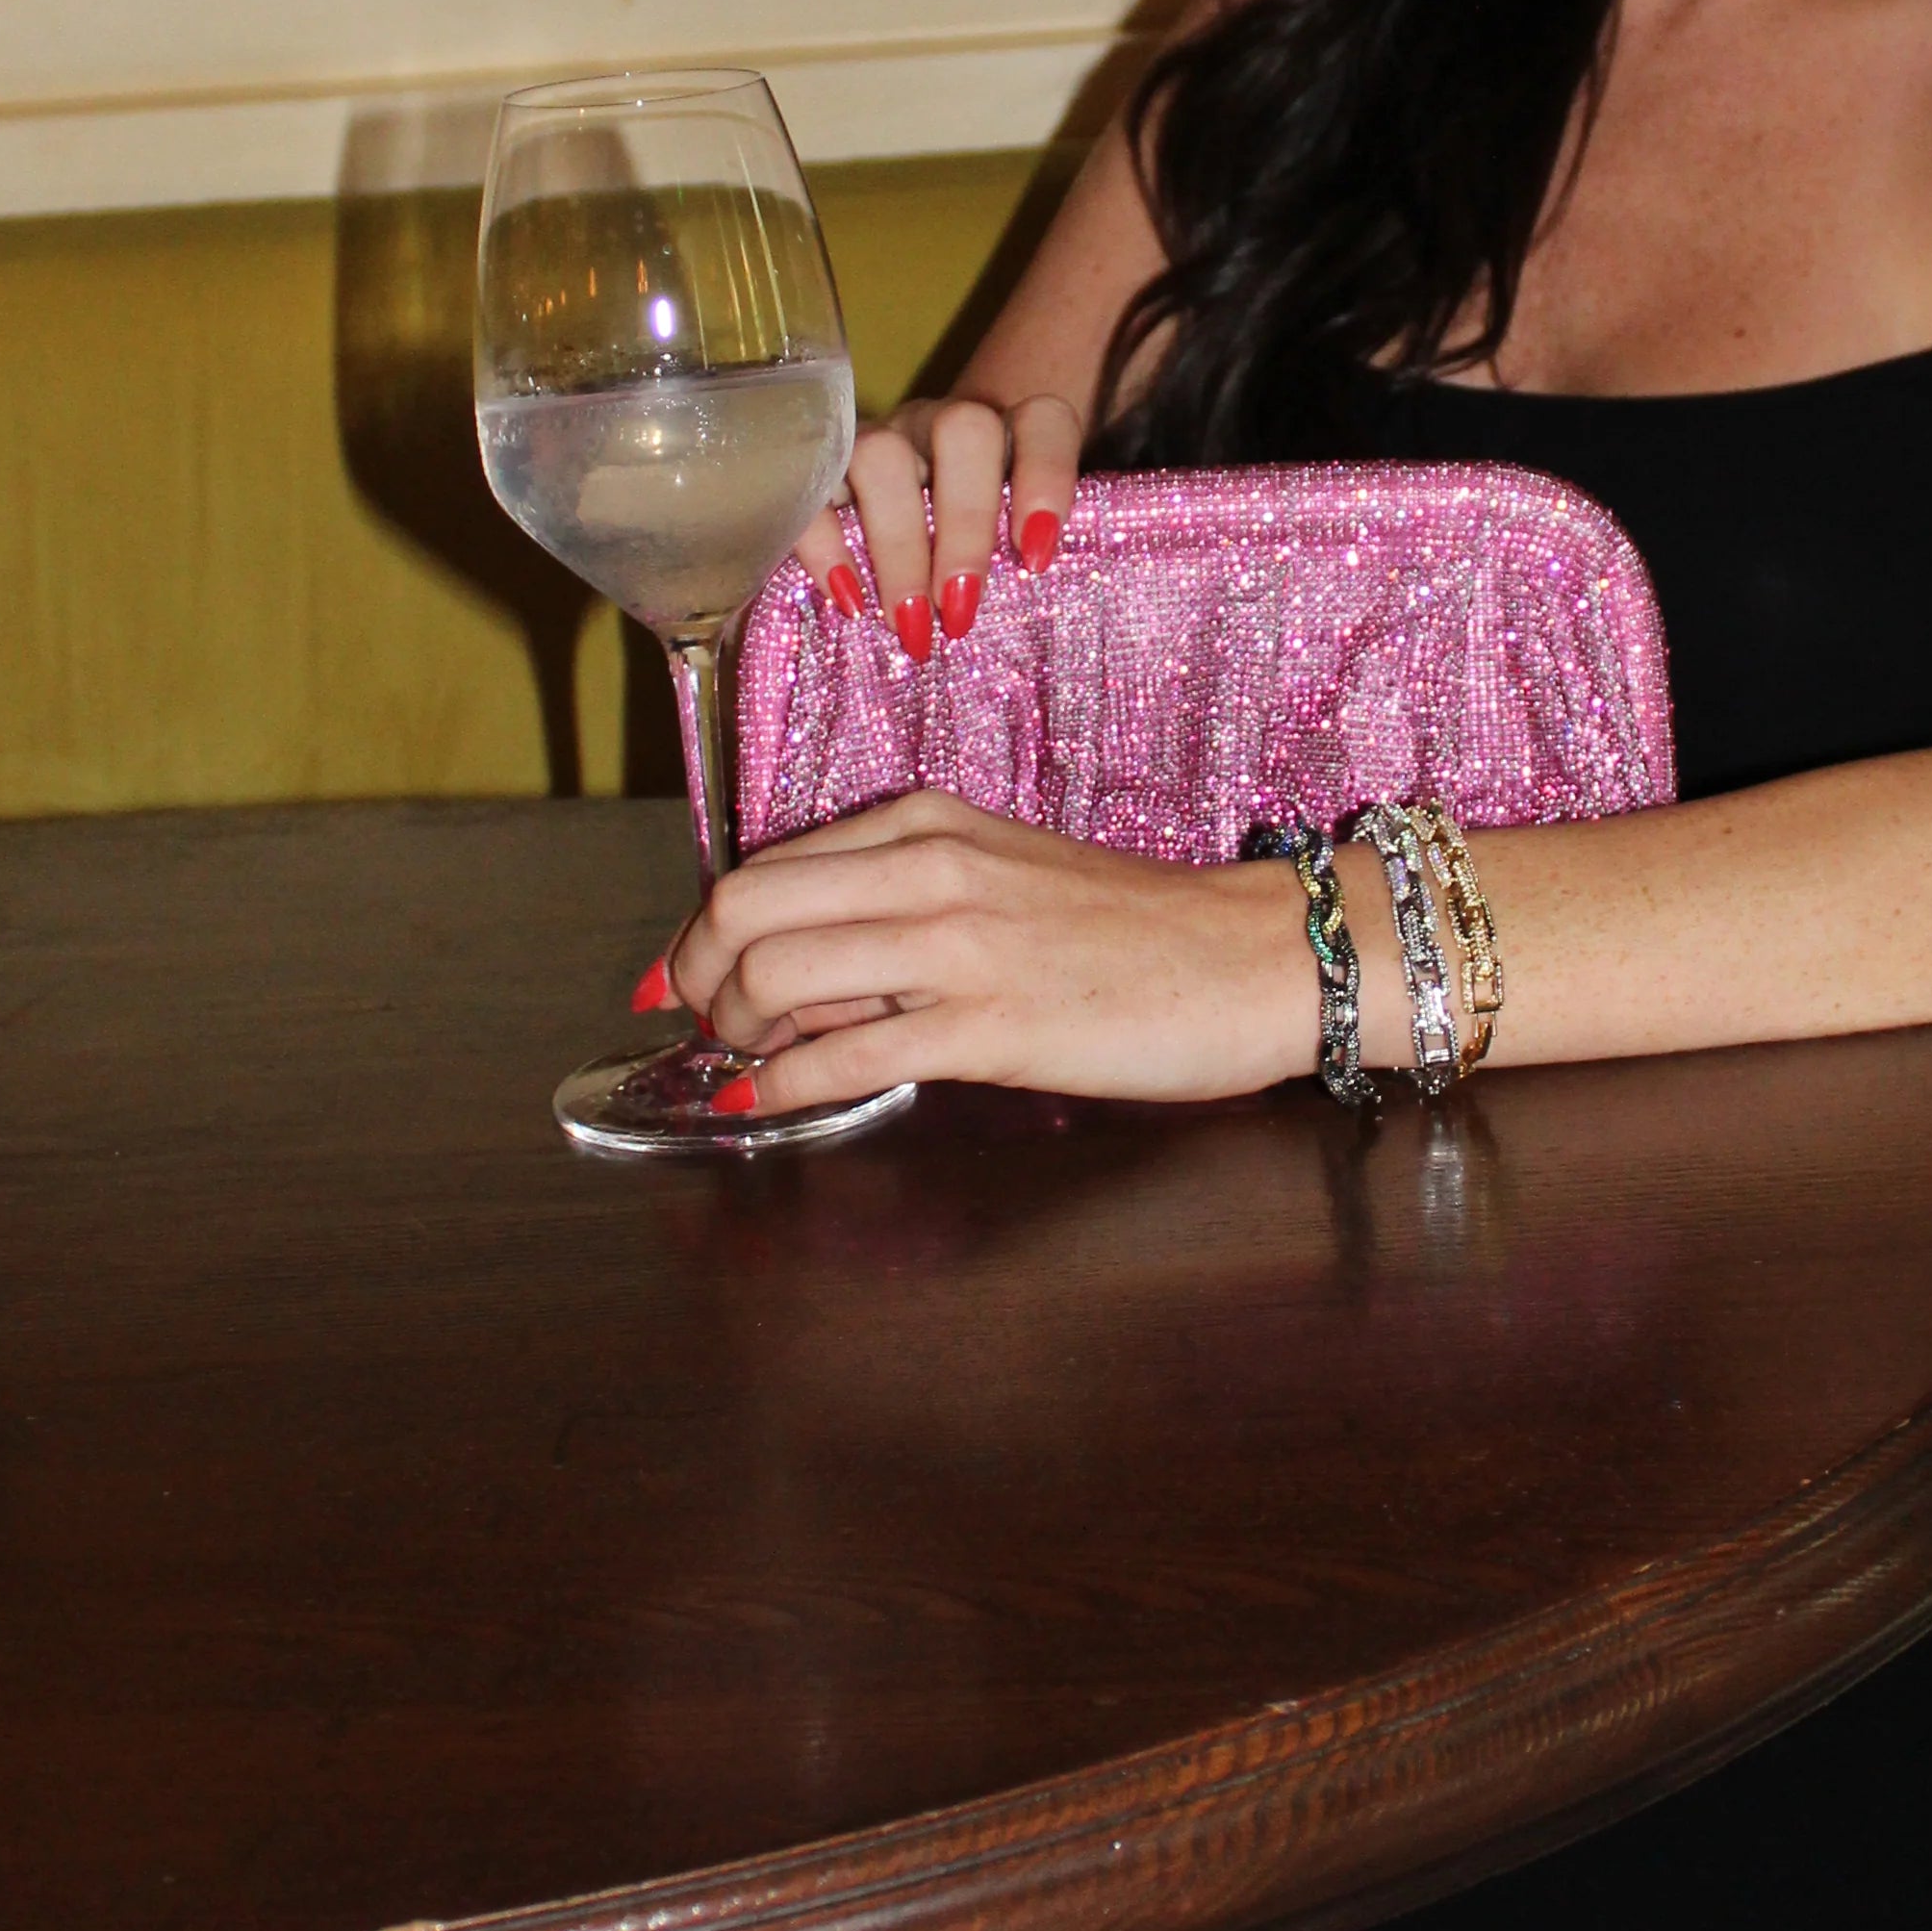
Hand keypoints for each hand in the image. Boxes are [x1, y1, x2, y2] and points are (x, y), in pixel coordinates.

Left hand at [664, 791, 1322, 1117]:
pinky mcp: (987, 1025)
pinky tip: (765, 1105)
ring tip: (743, 1066)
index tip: (682, 978)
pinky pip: (843, 1053)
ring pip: (777, 975)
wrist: (1249, 957)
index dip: (701, 933)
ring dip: (733, 1034)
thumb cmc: (1133, 928)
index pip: (764, 867)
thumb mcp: (1000, 876)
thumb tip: (802, 966)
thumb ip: (901, 902)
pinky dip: (780, 1086)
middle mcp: (928, 868)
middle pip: (745, 911)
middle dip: (697, 980)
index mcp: (926, 825)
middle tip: (703, 1030)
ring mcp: (956, 945)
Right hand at [793, 390, 1083, 660]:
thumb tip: (1037, 617)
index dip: (1046, 480)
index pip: (1042, 422)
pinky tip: (849, 602)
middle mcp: (944, 425)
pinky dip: (826, 546)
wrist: (910, 500)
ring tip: (907, 622)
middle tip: (960, 613)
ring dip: (897, 545)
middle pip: (963, 431)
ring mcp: (883, 438)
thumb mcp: (1009, 541)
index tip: (1035, 559)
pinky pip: (812, 488)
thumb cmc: (977, 537)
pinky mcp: (825, 466)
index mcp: (1009, 433)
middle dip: (965, 525)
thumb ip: (1025, 558)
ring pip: (882, 455)